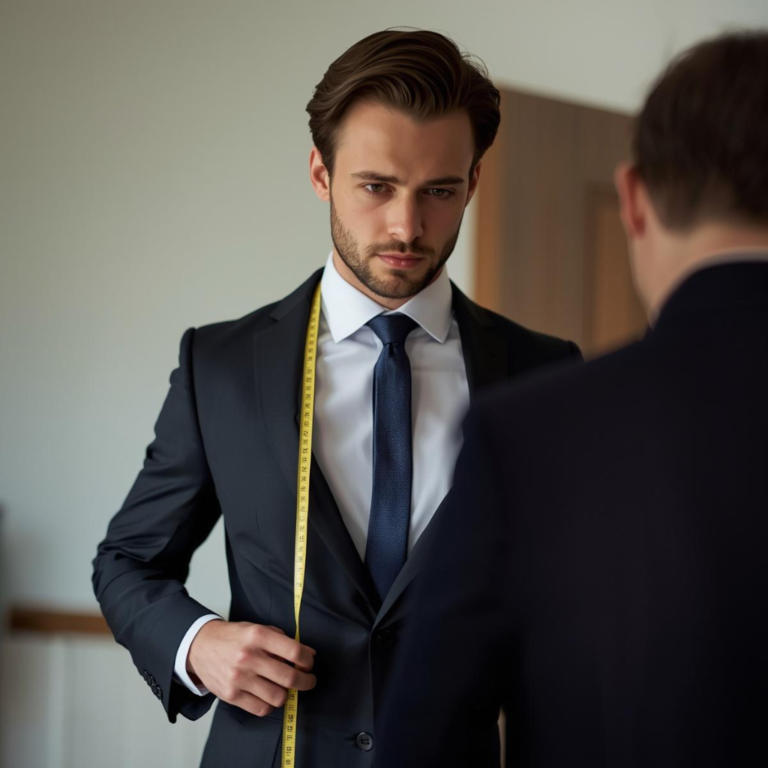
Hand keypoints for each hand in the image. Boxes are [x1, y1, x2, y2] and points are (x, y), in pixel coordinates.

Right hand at [187, 620, 316, 716]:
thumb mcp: (258, 629)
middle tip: (308, 680)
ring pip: (277, 697)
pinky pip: (260, 709)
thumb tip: (309, 653)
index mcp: (258, 636)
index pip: (294, 652)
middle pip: (289, 677)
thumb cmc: (234, 637)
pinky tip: (270, 696)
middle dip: (306, 681)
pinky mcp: (231, 695)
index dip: (307, 660)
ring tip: (285, 688)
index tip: (309, 663)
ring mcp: (239, 678)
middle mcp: (249, 657)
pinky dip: (270, 705)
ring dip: (287, 694)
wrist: (200, 646)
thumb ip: (283, 640)